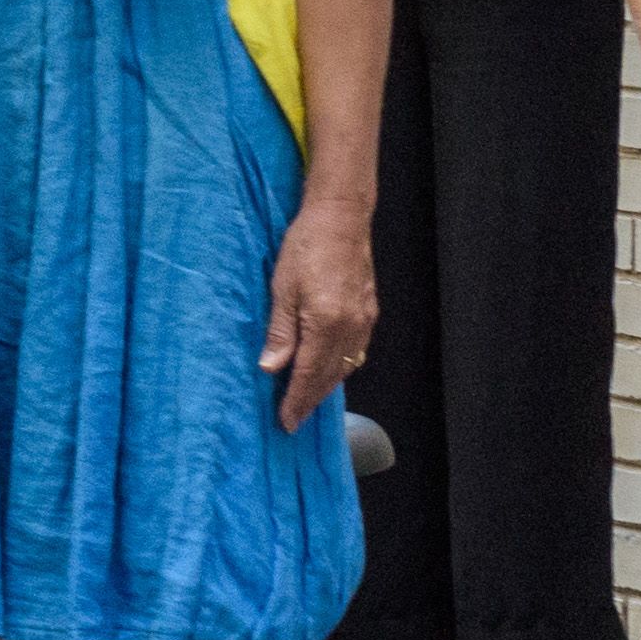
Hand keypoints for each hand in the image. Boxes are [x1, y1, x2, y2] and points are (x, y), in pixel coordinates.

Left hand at [259, 203, 375, 425]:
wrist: (340, 217)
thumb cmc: (306, 246)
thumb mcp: (282, 289)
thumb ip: (280, 332)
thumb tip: (271, 368)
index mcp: (326, 324)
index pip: (309, 375)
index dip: (297, 401)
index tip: (287, 422)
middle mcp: (351, 327)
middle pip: (330, 376)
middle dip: (311, 400)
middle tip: (294, 419)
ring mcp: (364, 319)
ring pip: (346, 365)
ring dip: (327, 386)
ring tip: (307, 399)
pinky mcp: (369, 310)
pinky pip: (356, 350)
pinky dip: (341, 366)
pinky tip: (329, 369)